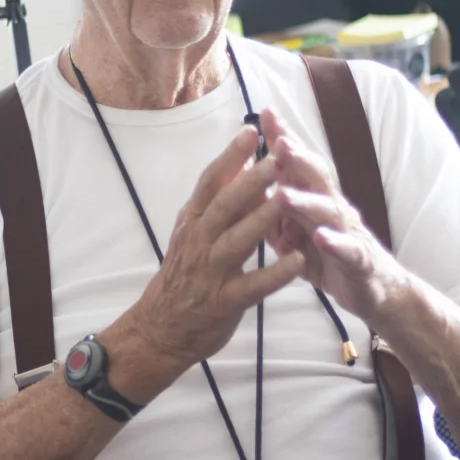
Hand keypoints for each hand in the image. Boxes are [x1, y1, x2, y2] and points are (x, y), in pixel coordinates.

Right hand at [121, 125, 304, 374]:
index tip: (252, 131)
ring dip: (262, 219)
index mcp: (191, 223)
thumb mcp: (192, 233)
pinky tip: (298, 261)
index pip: (209, 183)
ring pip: (237, 241)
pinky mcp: (224, 302)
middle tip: (276, 157)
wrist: (161, 329)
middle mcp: (198, 243)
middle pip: (223, 206)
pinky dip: (275, 274)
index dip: (229, 157)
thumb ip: (215, 202)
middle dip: (250, 181)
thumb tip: (240, 162)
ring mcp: (210, 273)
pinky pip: (252, 286)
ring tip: (287, 198)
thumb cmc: (184, 275)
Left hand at [260, 105, 398, 319]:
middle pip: (316, 177)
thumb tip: (246, 188)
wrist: (374, 291)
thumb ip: (273, 213)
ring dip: (306, 201)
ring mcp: (348, 232)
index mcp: (315, 200)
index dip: (285, 139)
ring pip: (328, 211)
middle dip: (298, 158)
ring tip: (283, 193)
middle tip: (278, 141)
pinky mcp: (358, 259)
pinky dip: (334, 242)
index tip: (266, 114)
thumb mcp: (296, 234)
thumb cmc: (330, 256)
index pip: (299, 164)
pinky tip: (321, 236)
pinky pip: (346, 249)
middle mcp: (333, 208)